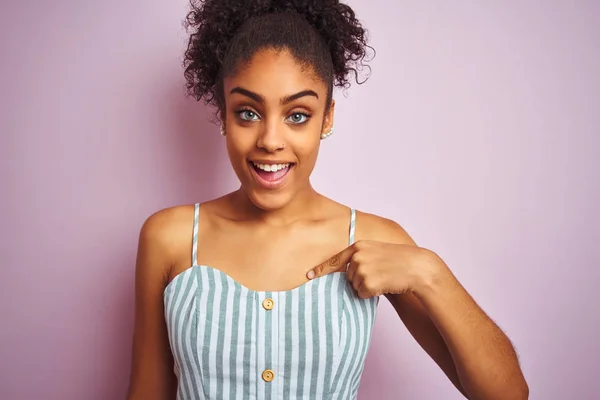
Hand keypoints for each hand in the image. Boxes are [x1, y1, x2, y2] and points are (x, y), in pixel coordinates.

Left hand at [306, 240, 438, 298]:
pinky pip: (362, 294)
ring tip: (383, 278)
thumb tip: (347, 273)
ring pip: (354, 287)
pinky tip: (384, 285)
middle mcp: (357, 256)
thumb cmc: (398, 261)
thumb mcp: (377, 253)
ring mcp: (362, 269)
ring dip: (366, 287)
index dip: (320, 269)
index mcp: (358, 246)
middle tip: (379, 275)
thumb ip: (360, 258)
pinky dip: (371, 294)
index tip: (308, 275)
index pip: (335, 260)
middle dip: (359, 280)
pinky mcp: (368, 282)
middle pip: (347, 277)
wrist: (416, 267)